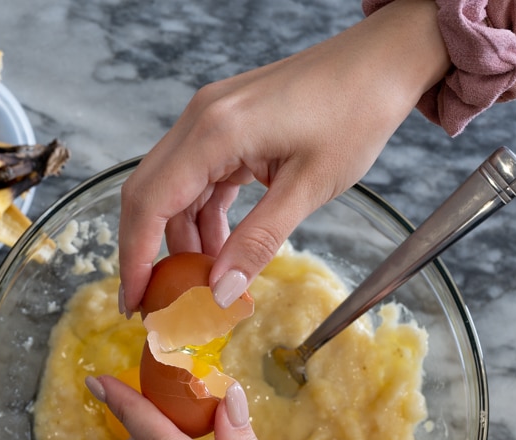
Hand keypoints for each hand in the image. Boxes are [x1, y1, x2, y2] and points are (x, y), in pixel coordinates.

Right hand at [117, 0, 449, 314]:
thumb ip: (258, 241)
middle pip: (147, 194)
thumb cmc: (355, 112)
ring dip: (181, 236)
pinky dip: (202, 215)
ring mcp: (210, 119)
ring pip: (172, 189)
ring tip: (205, 281)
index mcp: (215, 131)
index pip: (150, 202)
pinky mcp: (225, 125)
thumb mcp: (309, 188)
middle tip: (156, 301)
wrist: (382, 62)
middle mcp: (201, 120)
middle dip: (146, 251)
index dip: (135, 256)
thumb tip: (220, 291)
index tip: (134, 301)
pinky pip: (197, 178)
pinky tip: (222, 246)